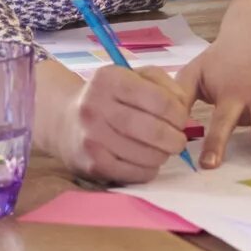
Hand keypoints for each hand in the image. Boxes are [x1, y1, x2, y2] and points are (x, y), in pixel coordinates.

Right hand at [54, 64, 194, 184]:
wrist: (65, 120)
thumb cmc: (109, 97)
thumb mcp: (132, 76)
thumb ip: (163, 84)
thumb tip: (185, 110)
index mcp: (110, 80)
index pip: (159, 100)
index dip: (179, 114)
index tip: (182, 120)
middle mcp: (96, 107)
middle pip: (153, 130)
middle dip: (175, 139)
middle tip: (179, 140)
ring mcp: (92, 138)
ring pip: (145, 154)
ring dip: (162, 155)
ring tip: (163, 150)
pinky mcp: (92, 164)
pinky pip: (132, 173)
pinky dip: (148, 170)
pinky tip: (148, 162)